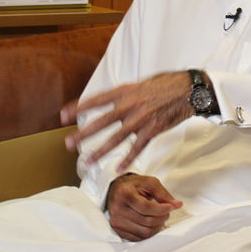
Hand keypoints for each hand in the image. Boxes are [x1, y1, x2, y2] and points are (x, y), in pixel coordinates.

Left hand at [61, 71, 192, 171]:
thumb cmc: (165, 84)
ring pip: (116, 138)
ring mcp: (141, 119)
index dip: (78, 107)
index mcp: (125, 91)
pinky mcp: (153, 130)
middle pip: (101, 122)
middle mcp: (130, 105)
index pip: (96, 100)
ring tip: (87, 161)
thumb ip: (125, 94)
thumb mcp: (140, 84)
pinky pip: (137, 147)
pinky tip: (118, 168)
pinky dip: (128, 158)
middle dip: (83, 133)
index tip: (63, 115)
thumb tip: (112, 102)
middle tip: (68, 143)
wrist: (187, 89)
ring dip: (100, 151)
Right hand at [106, 174, 182, 240]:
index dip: (162, 209)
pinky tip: (152, 224)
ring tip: (160, 217)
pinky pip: (139, 238)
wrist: (116, 190)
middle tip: (167, 211)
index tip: (171, 207)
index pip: (146, 207)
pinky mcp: (118, 230)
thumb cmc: (133, 185)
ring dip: (158, 226)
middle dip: (162, 217)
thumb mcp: (149, 182)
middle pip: (147, 221)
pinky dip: (150, 232)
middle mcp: (118, 209)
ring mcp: (117, 221)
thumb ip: (163, 194)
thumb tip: (176, 204)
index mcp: (124, 194)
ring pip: (144, 232)